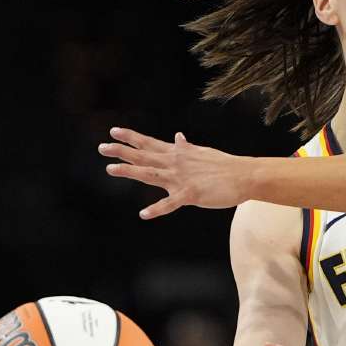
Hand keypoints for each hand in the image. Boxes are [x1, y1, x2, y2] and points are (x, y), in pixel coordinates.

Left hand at [99, 127, 255, 218]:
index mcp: (178, 154)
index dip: (131, 138)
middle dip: (122, 151)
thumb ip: (186, 147)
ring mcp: (182, 178)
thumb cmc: (225, 165)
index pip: (150, 143)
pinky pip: (170, 203)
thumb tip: (178, 136)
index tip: (113, 131)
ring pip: (151, 174)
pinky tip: (144, 214)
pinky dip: (157, 209)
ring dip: (130, 171)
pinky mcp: (191, 194)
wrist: (244, 176)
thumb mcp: (202, 152)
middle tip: (102, 148)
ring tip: (111, 169)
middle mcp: (176, 163)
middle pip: (144, 155)